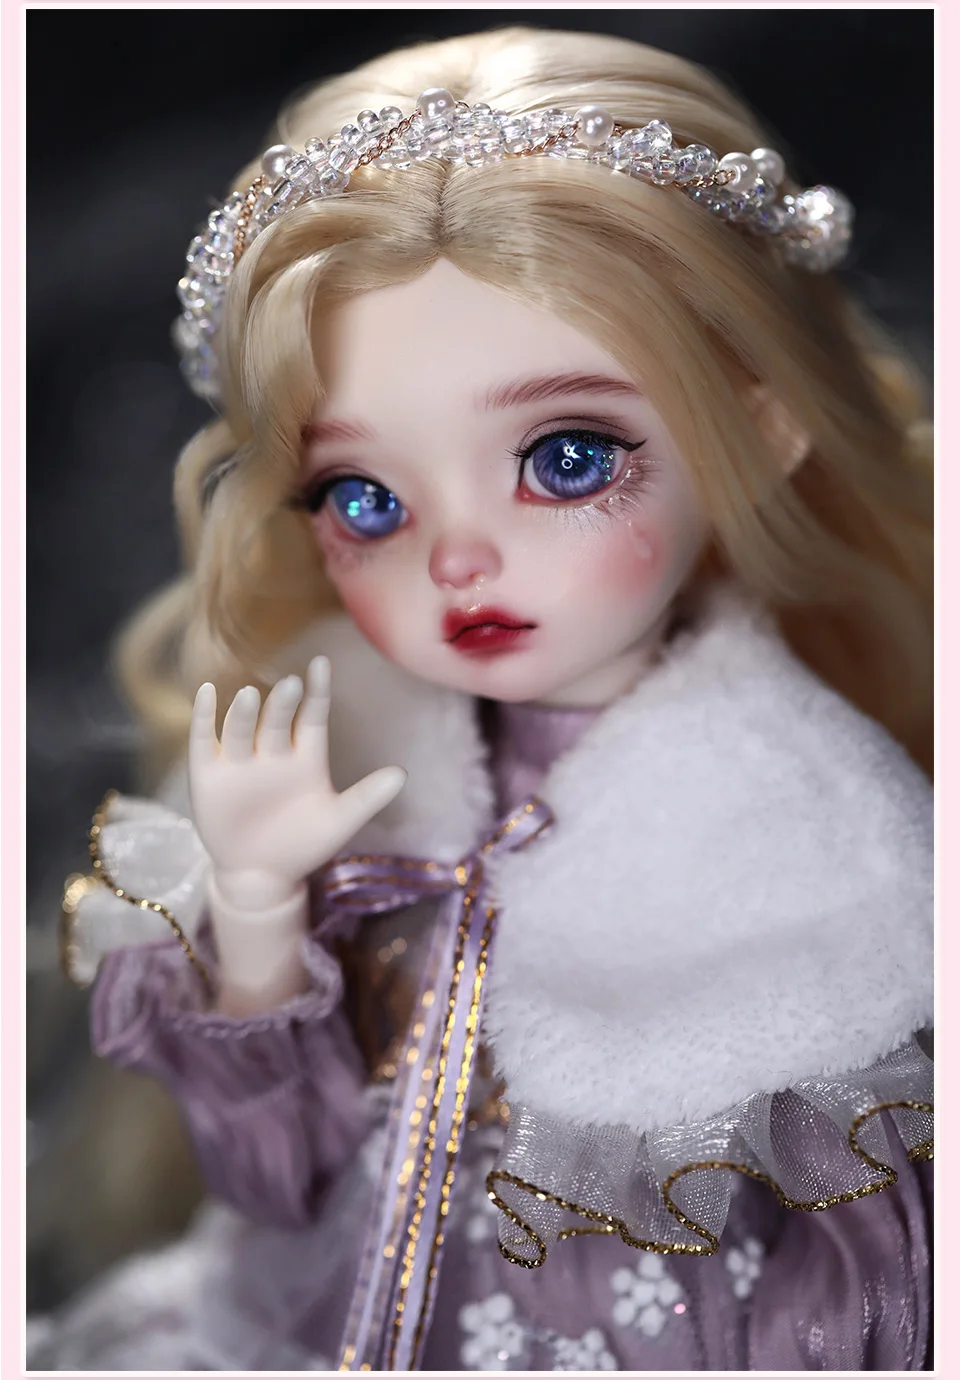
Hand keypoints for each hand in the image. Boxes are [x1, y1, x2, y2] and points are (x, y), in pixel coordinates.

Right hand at [189, 656, 405, 907]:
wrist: (261, 877)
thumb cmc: (303, 845)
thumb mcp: (339, 822)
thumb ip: (367, 797)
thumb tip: (403, 774)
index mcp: (306, 756)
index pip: (313, 716)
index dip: (317, 691)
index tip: (321, 664)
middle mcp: (272, 751)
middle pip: (278, 720)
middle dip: (284, 704)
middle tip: (291, 685)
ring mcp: (239, 761)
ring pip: (242, 728)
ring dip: (245, 713)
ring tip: (252, 696)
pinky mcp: (208, 775)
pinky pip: (205, 741)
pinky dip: (204, 718)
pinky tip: (207, 694)